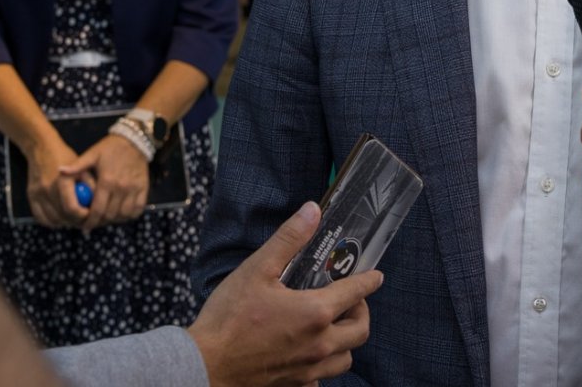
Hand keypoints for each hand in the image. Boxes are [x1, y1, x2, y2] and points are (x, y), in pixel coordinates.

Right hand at [24, 135, 86, 228]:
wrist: (42, 148)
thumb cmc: (65, 157)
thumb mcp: (82, 167)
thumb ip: (90, 185)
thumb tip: (97, 204)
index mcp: (62, 181)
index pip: (72, 208)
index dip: (83, 215)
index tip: (90, 214)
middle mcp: (47, 189)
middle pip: (62, 217)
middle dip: (75, 221)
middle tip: (84, 219)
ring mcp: (37, 194)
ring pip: (52, 220)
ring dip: (64, 223)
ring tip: (74, 219)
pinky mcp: (31, 196)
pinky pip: (40, 218)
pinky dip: (51, 221)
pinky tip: (61, 217)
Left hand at [60, 133, 148, 230]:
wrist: (134, 139)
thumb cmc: (110, 148)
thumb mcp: (92, 154)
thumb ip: (77, 166)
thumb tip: (59, 171)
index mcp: (106, 181)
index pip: (97, 209)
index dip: (90, 221)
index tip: (85, 226)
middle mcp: (121, 187)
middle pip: (110, 215)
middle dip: (100, 222)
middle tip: (94, 222)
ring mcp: (134, 189)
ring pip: (123, 215)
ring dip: (114, 219)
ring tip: (106, 218)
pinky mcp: (143, 189)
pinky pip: (137, 210)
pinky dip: (129, 215)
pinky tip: (121, 213)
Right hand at [190, 202, 383, 386]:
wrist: (205, 364)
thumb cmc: (228, 317)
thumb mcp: (257, 269)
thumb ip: (289, 239)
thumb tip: (312, 211)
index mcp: (315, 313)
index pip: (355, 293)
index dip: (369, 281)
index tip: (376, 276)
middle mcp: (319, 344)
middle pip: (360, 331)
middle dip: (361, 312)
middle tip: (349, 300)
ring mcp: (308, 370)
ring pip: (345, 358)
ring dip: (346, 341)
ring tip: (333, 326)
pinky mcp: (294, 385)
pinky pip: (321, 379)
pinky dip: (322, 366)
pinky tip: (309, 354)